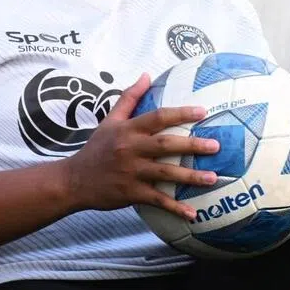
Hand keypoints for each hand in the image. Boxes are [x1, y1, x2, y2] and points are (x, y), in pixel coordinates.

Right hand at [63, 73, 220, 220]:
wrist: (74, 180)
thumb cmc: (96, 148)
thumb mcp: (109, 120)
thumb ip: (129, 98)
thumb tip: (147, 75)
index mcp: (127, 130)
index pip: (157, 117)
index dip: (180, 113)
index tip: (203, 112)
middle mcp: (130, 150)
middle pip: (166, 145)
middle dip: (192, 145)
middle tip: (215, 146)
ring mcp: (131, 173)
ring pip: (165, 174)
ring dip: (190, 176)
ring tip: (213, 178)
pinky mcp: (131, 193)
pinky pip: (157, 200)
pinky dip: (175, 208)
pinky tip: (193, 214)